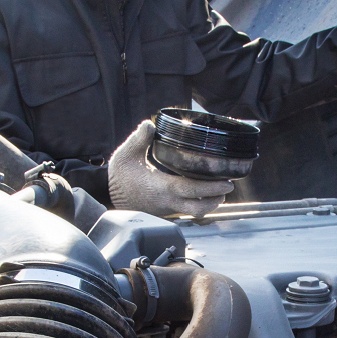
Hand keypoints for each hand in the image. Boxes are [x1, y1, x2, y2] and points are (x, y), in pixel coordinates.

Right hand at [108, 121, 234, 217]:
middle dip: (217, 198)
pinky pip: (188, 210)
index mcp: (160, 187)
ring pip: (195, 212)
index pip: (191, 190)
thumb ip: (139, 138)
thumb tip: (151, 124)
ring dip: (210, 203)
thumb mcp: (125, 154)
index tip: (226, 182)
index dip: (210, 188)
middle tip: (228, 185)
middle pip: (199, 207)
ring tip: (220, 191)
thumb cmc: (118, 177)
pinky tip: (205, 192)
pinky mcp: (167, 211)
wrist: (108, 196)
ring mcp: (168, 209)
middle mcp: (167, 202)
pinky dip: (200, 203)